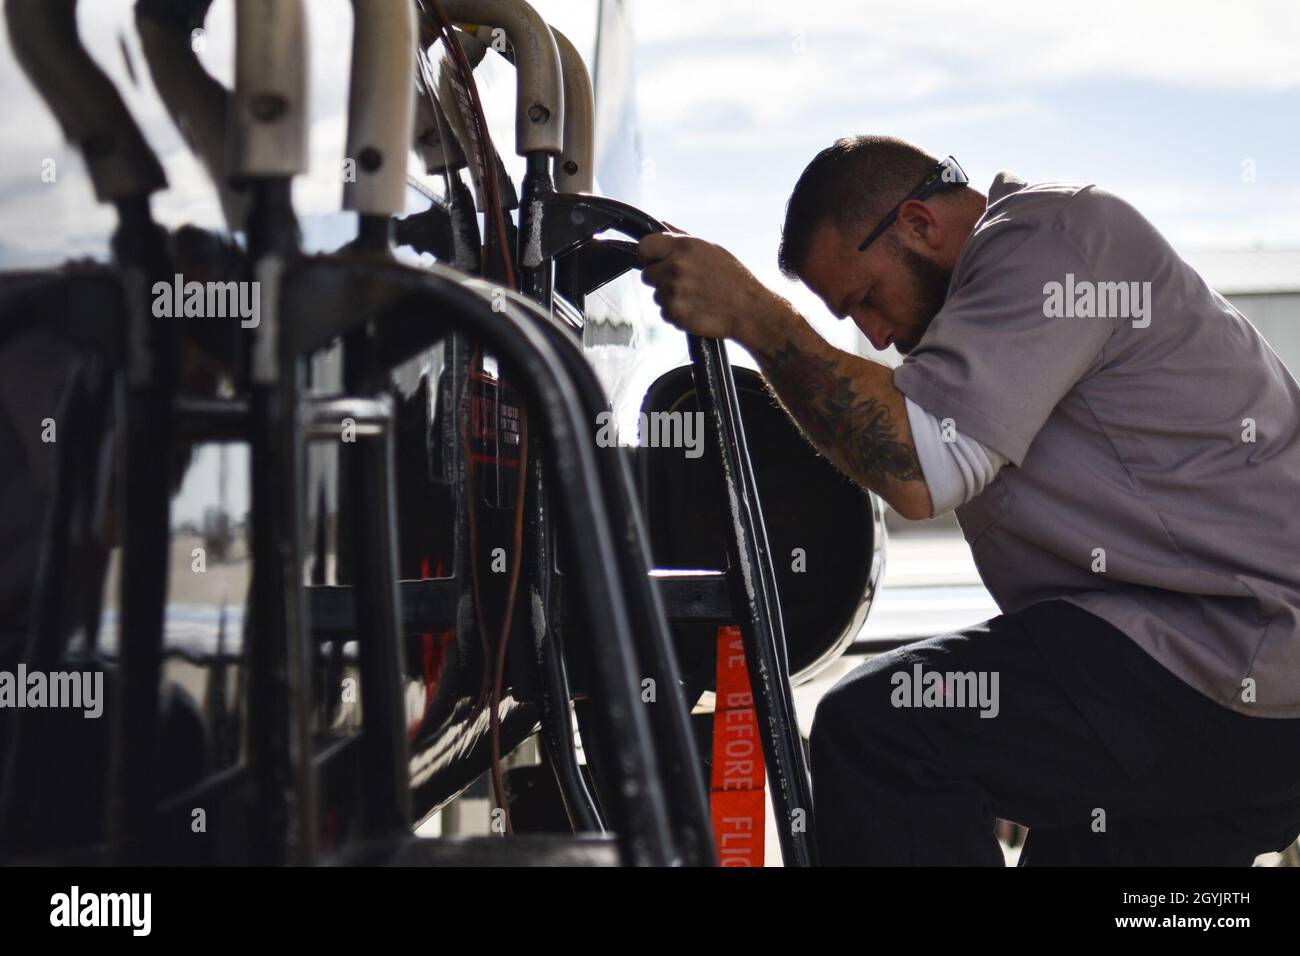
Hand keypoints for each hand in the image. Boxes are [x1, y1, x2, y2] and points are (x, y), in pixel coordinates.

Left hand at [637, 231, 783, 342]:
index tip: (656, 262)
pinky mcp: (675, 313)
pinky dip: (676, 313)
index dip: (648, 256)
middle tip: (683, 283)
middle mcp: (675, 267)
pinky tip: (695, 308)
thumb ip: (681, 237)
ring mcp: (673, 292)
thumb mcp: (710, 248)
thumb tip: (661, 224)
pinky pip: (664, 313)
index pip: (644, 247)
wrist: (748, 309)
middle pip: (647, 275)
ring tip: (694, 296)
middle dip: (660, 279)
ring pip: (656, 295)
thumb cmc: (732, 278)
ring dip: (670, 297)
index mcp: (683, 246)